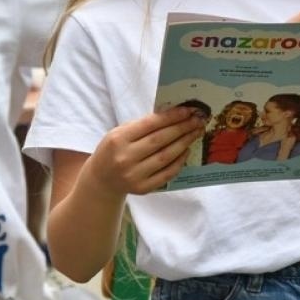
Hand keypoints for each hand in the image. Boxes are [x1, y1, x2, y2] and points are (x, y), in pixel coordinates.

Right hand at [85, 107, 204, 196]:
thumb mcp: (119, 133)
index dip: (171, 117)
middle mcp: (125, 158)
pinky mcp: (142, 188)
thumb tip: (172, 116)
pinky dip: (179, 162)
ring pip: (165, 157)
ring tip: (195, 133)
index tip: (187, 111)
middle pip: (160, 140)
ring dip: (184, 143)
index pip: (149, 125)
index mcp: (118, 139)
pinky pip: (166, 174)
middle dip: (181, 128)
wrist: (101, 180)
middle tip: (198, 120)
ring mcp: (134, 175)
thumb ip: (142, 126)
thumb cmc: (113, 150)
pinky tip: (186, 151)